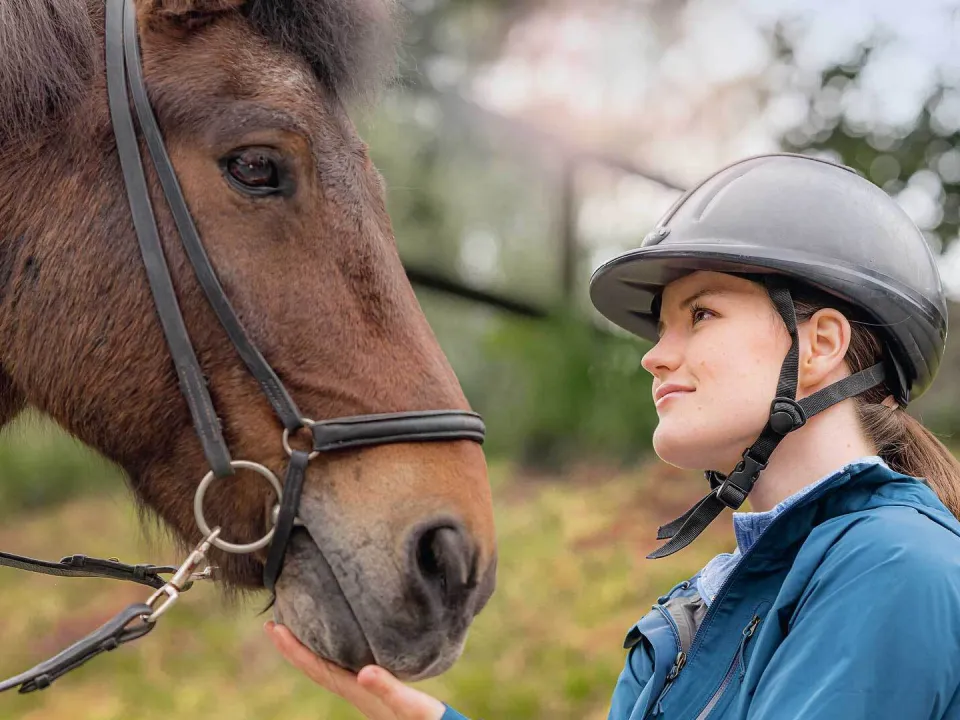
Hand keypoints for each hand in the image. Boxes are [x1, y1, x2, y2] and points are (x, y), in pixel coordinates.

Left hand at [264, 621, 447, 719]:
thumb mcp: (409, 705)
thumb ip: (387, 688)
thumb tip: (363, 673)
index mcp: (355, 691)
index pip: (315, 667)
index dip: (293, 649)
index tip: (274, 629)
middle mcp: (352, 689)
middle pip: (313, 666)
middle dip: (292, 647)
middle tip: (273, 624)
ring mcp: (361, 689)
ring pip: (324, 666)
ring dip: (306, 648)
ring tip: (296, 627)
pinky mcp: (372, 686)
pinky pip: (340, 665)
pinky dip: (328, 651)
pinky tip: (335, 640)